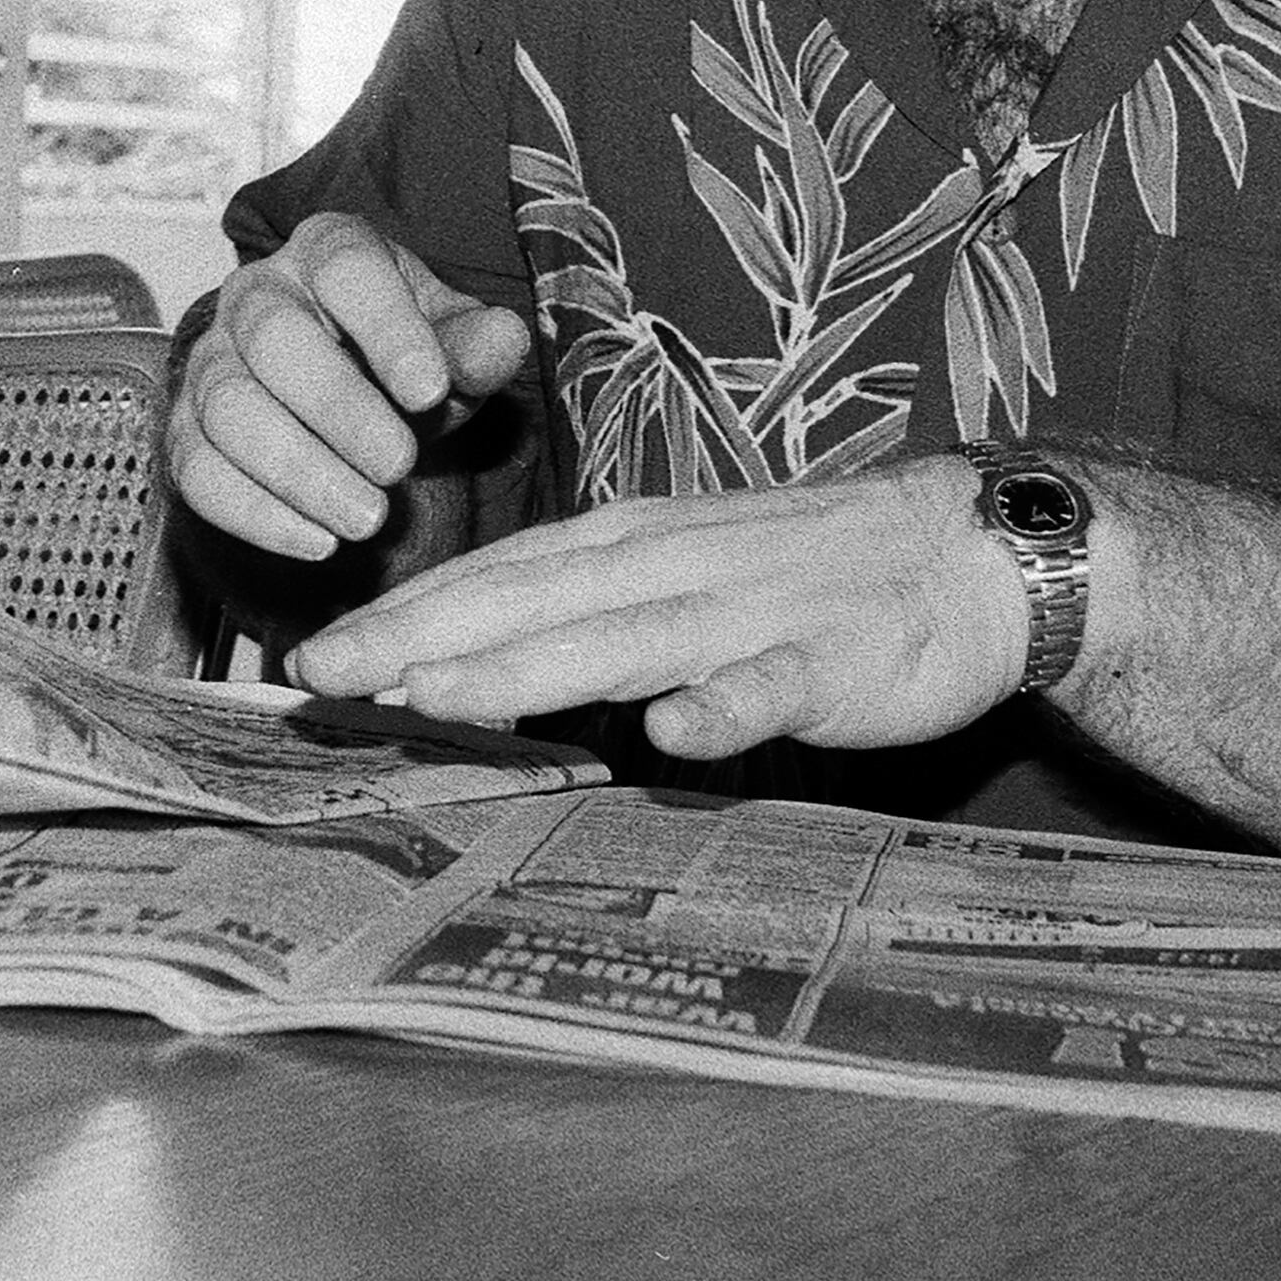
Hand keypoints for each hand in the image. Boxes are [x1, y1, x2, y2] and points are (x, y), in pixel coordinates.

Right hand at [166, 215, 535, 558]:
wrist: (346, 398)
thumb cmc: (403, 360)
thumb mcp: (454, 343)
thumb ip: (478, 345)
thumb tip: (499, 344)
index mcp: (327, 252)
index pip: (346, 269)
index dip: (386, 329)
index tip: (430, 391)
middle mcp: (256, 294)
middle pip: (274, 338)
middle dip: (337, 408)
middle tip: (399, 465)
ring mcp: (210, 362)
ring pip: (229, 409)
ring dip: (298, 470)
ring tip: (368, 518)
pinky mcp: (186, 431)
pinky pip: (198, 471)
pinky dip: (255, 513)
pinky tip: (318, 541)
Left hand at [285, 458, 1031, 758]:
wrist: (967, 553)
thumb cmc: (810, 572)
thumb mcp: (683, 571)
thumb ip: (591, 611)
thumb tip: (474, 660)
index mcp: (634, 543)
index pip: (499, 574)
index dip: (406, 611)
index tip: (312, 656)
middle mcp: (673, 565)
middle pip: (531, 599)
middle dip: (421, 633)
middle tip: (322, 673)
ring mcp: (750, 613)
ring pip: (625, 638)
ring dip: (530, 667)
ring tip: (440, 695)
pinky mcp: (828, 663)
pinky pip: (768, 688)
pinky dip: (721, 708)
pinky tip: (674, 737)